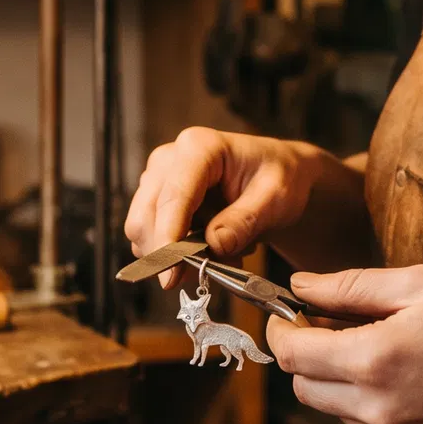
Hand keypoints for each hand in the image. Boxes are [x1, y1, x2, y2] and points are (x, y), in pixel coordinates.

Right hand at [123, 128, 328, 289]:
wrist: (280, 177)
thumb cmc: (280, 178)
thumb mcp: (276, 198)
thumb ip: (245, 221)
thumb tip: (214, 245)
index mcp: (199, 147)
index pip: (173, 196)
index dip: (168, 239)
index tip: (170, 276)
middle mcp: (170, 158)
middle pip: (146, 215)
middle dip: (169, 254)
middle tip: (210, 272)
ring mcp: (159, 179)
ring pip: (142, 230)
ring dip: (176, 256)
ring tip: (222, 254)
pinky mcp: (156, 200)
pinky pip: (150, 238)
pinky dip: (175, 255)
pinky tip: (208, 249)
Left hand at [265, 264, 422, 423]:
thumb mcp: (418, 284)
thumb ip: (348, 288)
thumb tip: (298, 287)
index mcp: (374, 360)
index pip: (292, 356)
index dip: (280, 332)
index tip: (286, 315)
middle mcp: (380, 410)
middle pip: (305, 390)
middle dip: (306, 358)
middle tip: (330, 327)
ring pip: (337, 413)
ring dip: (340, 382)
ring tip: (382, 349)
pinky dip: (375, 406)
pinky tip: (412, 379)